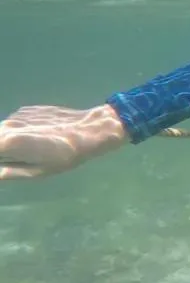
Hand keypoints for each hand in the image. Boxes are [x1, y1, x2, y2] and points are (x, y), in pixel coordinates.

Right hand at [0, 105, 126, 179]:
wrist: (88, 130)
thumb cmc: (65, 156)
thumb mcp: (38, 171)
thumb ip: (12, 172)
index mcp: (9, 142)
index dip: (1, 159)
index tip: (7, 164)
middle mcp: (8, 125)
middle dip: (3, 150)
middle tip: (21, 158)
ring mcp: (17, 115)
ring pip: (3, 130)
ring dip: (9, 139)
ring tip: (33, 147)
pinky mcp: (26, 109)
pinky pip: (15, 123)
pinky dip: (20, 130)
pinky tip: (39, 136)